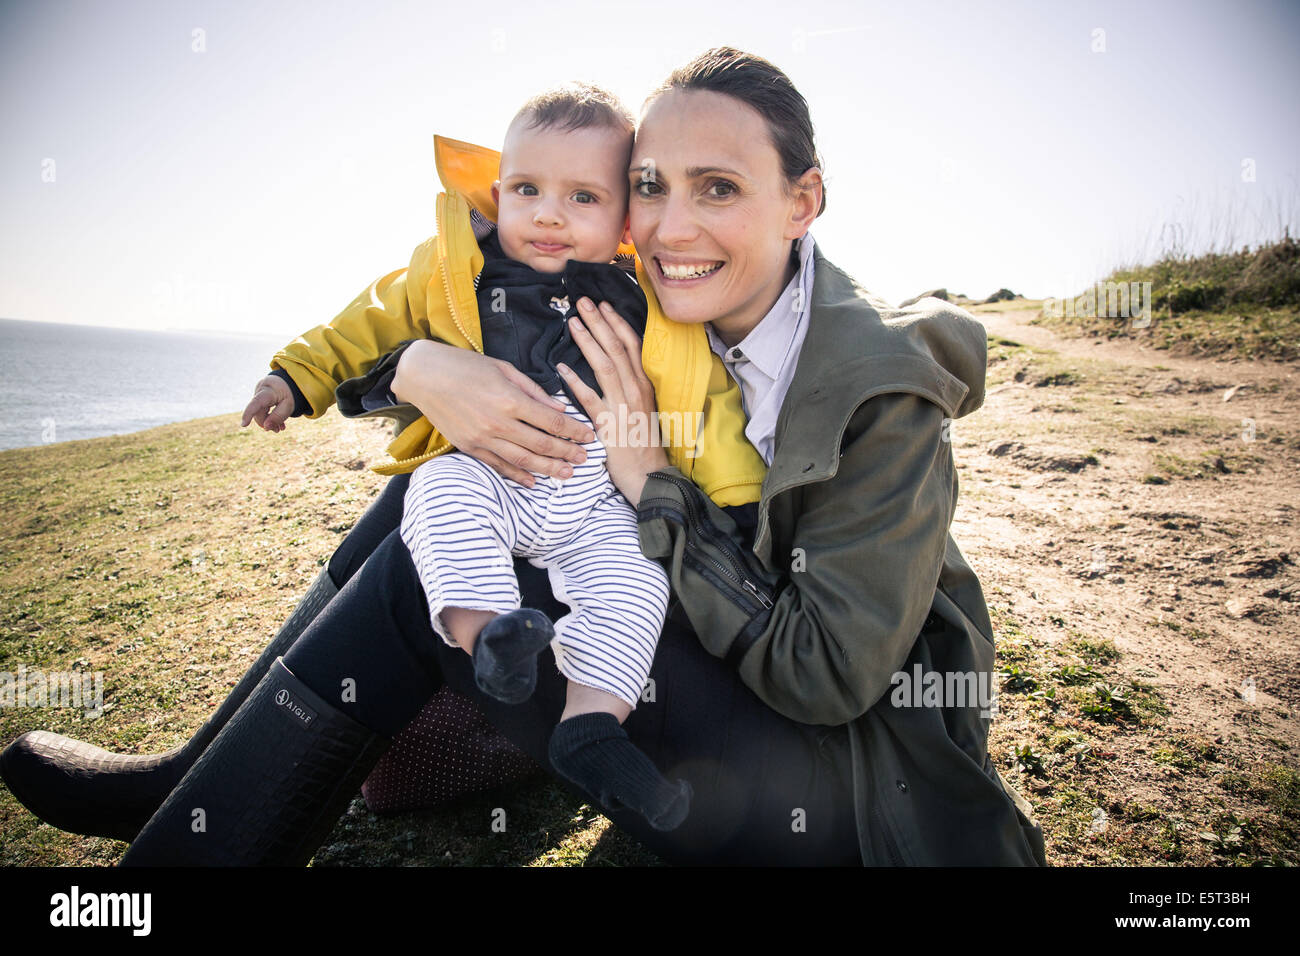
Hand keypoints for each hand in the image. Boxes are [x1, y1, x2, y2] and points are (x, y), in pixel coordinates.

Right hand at [241, 375, 295, 431]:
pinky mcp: (257, 398)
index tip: (244, 424)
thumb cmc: (289, 393)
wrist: (286, 381)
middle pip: (259, 413)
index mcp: (268, 391)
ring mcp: (257, 394)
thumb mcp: (289, 405)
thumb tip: (266, 427)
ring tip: (280, 428)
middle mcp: (259, 391)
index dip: (249, 414)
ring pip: (259, 413)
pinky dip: (268, 417)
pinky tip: (277, 424)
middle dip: (267, 423)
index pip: (256, 402)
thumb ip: (278, 416)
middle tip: (278, 430)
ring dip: (268, 421)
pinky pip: (260, 410)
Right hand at [390, 339, 595, 487]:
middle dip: (567, 453)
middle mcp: (498, 423)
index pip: (552, 421)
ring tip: (567, 474)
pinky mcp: (469, 447)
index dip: (574, 431)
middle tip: (585, 459)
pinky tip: (534, 482)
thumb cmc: (465, 366)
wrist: (424, 376)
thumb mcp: (504, 368)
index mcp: (510, 399)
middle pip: (542, 445)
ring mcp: (483, 438)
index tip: (588, 436)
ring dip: (549, 469)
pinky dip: (517, 476)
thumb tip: (559, 407)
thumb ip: (533, 391)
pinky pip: (498, 466)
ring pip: (523, 461)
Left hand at [559, 297, 668, 506]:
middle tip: (583, 301)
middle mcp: (637, 390)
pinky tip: (561, 368)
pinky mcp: (609, 425)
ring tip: (573, 322)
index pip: (632, 345)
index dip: (616, 322)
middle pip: (617, 348)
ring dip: (588, 342)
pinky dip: (575, 382)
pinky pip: (590, 399)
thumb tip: (616, 364)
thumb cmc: (644, 443)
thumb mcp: (643, 408)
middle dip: (600, 322)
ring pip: (606, 366)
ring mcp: (623, 406)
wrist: (649, 476)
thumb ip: (631, 385)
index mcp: (645, 384)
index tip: (603, 305)